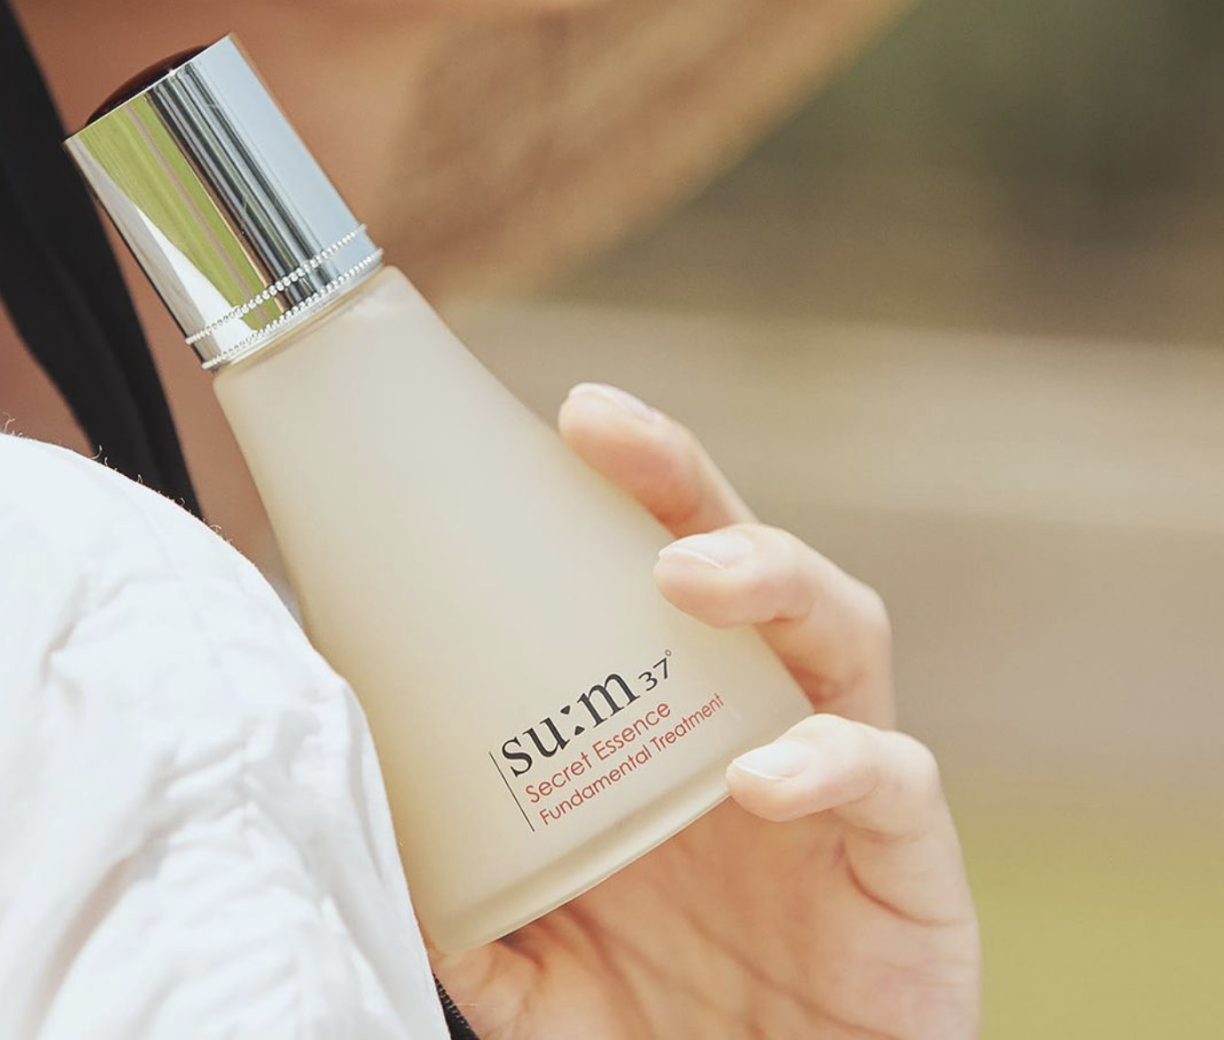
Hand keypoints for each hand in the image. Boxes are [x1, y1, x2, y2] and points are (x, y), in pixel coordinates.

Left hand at [433, 383, 979, 1039]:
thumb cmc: (663, 1020)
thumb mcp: (545, 953)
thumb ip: (473, 897)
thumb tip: (367, 831)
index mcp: (683, 726)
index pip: (663, 574)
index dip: (623, 493)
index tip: (561, 423)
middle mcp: (771, 722)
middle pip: (753, 563)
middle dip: (687, 485)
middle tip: (607, 431)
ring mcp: (847, 782)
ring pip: (845, 633)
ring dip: (773, 579)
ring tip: (689, 575)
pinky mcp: (911, 867)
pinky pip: (894, 786)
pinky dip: (835, 765)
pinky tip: (763, 777)